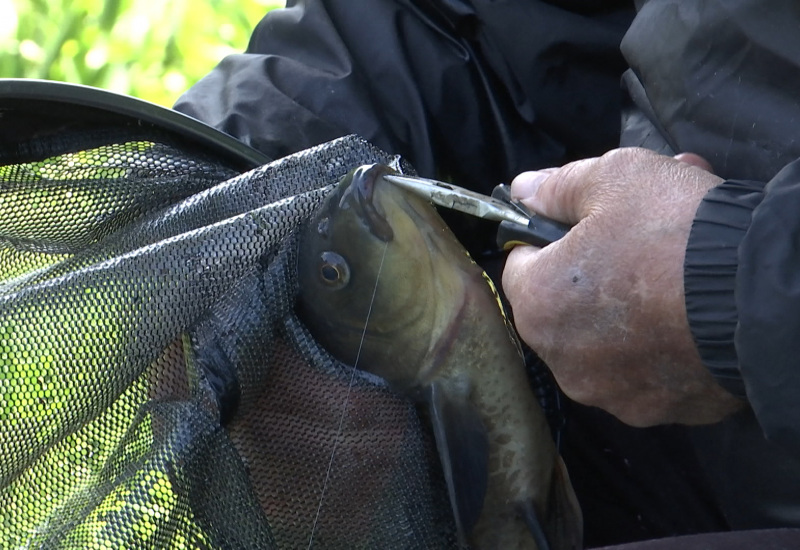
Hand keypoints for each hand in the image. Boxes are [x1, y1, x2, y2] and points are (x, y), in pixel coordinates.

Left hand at [502, 148, 743, 425]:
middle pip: (564, 306)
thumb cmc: (674, 231)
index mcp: (537, 305)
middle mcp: (562, 361)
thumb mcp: (615, 178)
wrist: (761, 296)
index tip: (585, 228)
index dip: (551, 240)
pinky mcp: (660, 411)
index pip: (521, 264)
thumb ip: (558, 187)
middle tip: (639, 240)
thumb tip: (523, 190)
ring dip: (626, 310)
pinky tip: (692, 316)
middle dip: (593, 273)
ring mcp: (611, 394)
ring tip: (673, 273)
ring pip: (605, 342)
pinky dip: (660, 346)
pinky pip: (648, 371)